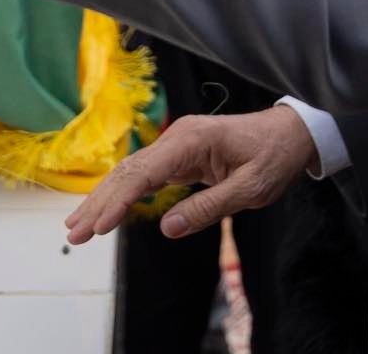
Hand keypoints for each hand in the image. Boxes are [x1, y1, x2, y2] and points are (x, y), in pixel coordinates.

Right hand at [64, 107, 315, 245]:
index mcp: (192, 140)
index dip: (117, 201)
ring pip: (132, 172)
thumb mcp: (250, 190)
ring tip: (78, 226)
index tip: (98, 227)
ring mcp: (178, 144)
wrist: (293, 134)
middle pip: (128, 171)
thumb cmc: (275, 158)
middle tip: (74, 234)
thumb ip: (208, 207)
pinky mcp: (182, 154)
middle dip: (99, 202)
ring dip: (105, 198)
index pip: (144, 173)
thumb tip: (167, 228)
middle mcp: (178, 137)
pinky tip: (108, 210)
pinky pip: (146, 174)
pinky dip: (124, 193)